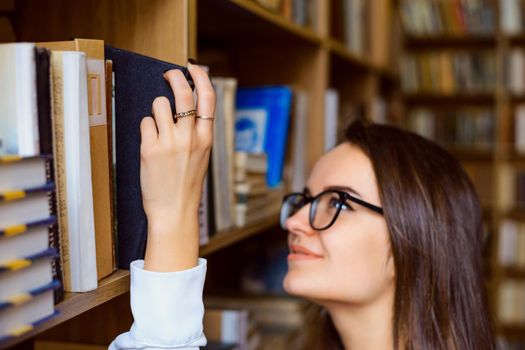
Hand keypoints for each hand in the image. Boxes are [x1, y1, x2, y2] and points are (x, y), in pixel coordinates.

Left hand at [140, 61, 214, 271]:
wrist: (175, 211)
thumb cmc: (187, 185)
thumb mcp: (202, 156)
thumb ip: (196, 131)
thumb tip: (186, 105)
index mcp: (206, 138)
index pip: (208, 98)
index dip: (201, 77)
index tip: (194, 68)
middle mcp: (190, 137)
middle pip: (183, 93)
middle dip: (175, 76)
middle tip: (168, 73)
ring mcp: (170, 142)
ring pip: (160, 104)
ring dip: (157, 109)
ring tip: (158, 126)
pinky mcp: (150, 149)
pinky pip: (145, 123)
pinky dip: (146, 128)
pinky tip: (150, 143)